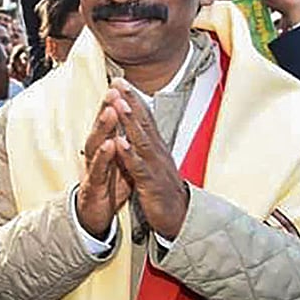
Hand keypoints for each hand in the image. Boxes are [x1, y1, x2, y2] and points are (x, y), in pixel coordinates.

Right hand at [75, 88, 132, 237]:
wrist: (94, 217)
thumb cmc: (107, 187)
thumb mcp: (117, 162)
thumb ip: (121, 142)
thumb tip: (129, 121)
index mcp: (104, 148)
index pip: (108, 123)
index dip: (113, 104)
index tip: (120, 83)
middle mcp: (95, 154)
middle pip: (99, 128)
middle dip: (105, 108)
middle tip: (112, 90)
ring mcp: (92, 169)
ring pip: (95, 145)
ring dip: (103, 128)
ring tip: (110, 112)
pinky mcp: (93, 186)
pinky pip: (98, 170)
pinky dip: (104, 157)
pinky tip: (110, 145)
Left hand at [111, 79, 188, 239]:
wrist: (180, 218)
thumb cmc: (164, 189)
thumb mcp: (154, 163)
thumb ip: (146, 145)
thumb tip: (137, 126)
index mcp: (156, 148)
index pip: (144, 118)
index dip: (133, 99)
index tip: (120, 81)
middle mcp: (157, 153)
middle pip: (144, 123)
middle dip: (131, 101)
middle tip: (119, 82)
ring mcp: (156, 167)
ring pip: (142, 141)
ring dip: (130, 122)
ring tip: (119, 104)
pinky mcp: (152, 184)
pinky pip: (139, 168)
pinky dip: (129, 155)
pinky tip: (119, 143)